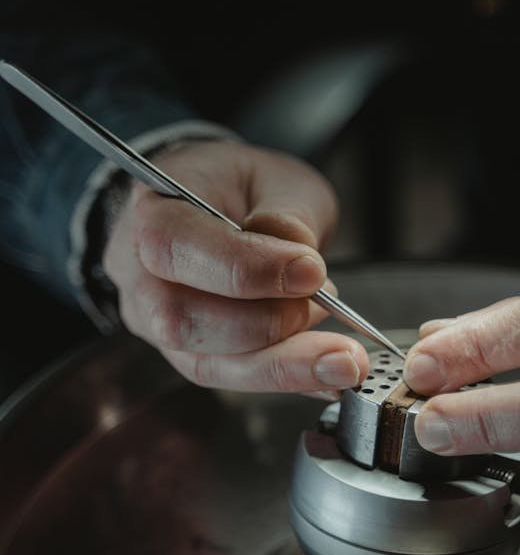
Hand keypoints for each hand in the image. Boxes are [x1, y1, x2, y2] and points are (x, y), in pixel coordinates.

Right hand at [103, 139, 367, 393]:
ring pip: (209, 363)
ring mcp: (159, 325)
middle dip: (266, 326)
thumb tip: (298, 258)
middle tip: (328, 309)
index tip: (309, 272)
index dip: (242, 268)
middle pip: (182, 320)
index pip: (174, 246)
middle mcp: (141, 277)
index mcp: (151, 212)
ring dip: (284, 366)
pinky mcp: (193, 356)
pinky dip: (290, 377)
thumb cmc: (241, 188)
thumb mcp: (276, 177)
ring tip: (344, 360)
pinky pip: (234, 377)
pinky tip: (331, 374)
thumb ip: (287, 213)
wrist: (221, 209)